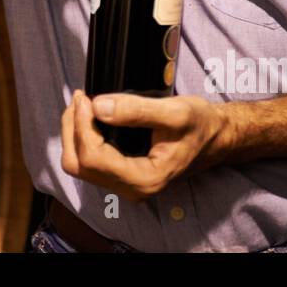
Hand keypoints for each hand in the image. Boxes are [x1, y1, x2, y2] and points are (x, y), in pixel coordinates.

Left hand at [60, 89, 229, 202]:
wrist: (214, 138)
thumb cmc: (199, 125)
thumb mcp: (174, 112)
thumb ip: (136, 110)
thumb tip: (97, 106)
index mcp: (144, 179)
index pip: (93, 158)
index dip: (82, 125)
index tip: (86, 97)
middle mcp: (131, 189)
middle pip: (78, 164)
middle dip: (73, 129)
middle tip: (81, 98)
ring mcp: (124, 185)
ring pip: (78, 164)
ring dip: (74, 132)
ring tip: (83, 104)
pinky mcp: (120, 176)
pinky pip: (88, 161)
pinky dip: (82, 137)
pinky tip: (90, 116)